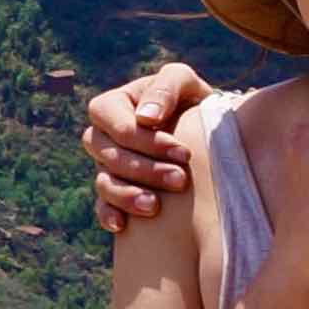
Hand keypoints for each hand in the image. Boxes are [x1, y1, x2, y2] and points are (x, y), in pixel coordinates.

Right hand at [84, 61, 214, 227]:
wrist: (206, 134)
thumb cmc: (193, 101)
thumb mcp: (185, 83)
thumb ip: (166, 88)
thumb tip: (145, 118)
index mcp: (113, 106)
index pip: (114, 123)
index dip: (145, 140)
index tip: (183, 153)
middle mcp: (104, 137)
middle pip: (109, 155)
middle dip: (144, 169)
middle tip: (181, 180)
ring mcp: (107, 167)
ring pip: (104, 183)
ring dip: (128, 195)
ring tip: (155, 206)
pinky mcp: (115, 193)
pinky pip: (102, 206)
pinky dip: (109, 215)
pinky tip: (122, 226)